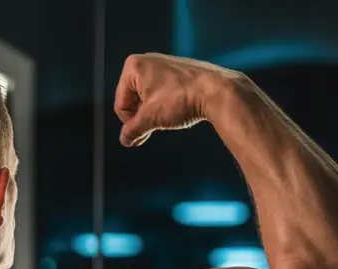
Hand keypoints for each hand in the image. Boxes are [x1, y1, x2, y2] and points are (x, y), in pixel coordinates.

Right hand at [114, 53, 242, 146]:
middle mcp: (147, 60)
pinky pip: (163, 93)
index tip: (146, 129)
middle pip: (133, 100)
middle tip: (157, 125)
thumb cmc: (181, 99)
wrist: (216, 91)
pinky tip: (179, 109)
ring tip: (171, 115)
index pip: (121, 105)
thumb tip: (125, 140)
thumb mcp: (151, 119)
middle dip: (143, 116)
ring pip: (149, 98)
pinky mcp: (178, 71)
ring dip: (155, 112)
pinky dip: (167, 105)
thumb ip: (133, 130)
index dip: (131, 122)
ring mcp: (164, 64)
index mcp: (134, 66)